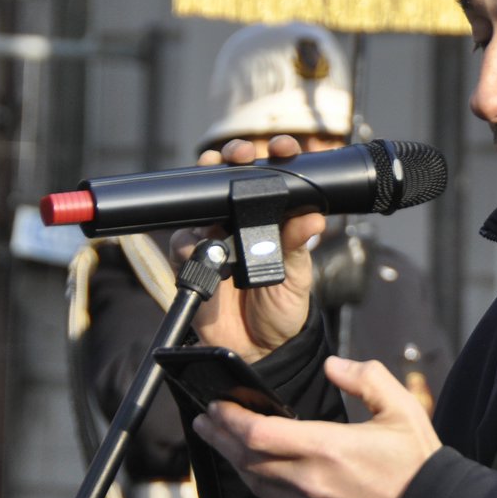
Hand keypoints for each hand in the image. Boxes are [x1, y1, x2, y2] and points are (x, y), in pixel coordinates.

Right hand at [173, 135, 325, 362]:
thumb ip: (298, 245)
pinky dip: (190, 240)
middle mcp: (240, 222)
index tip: (282, 149)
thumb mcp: (297, 275)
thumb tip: (313, 217)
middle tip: (241, 154)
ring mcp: (213, 239)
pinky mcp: (190, 260)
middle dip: (231, 157)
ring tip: (218, 179)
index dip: (275, 158)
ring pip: (202, 202)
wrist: (259, 348)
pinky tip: (202, 242)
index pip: (272, 179)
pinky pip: (183, 242)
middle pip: (229, 178)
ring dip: (208, 187)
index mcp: (272, 220)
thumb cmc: (282, 308)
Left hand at [192, 356, 441, 497]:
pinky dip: (259, 482)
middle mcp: (310, 483)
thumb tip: (332, 366)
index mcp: (328, 449)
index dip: (230, 418)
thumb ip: (367, 379)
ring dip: (234, 461)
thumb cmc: (419, 466)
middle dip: (220, 437)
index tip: (217, 404)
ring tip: (220, 441)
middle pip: (246, 460)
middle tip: (205, 420)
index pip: (258, 434)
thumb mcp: (403, 410)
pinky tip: (256, 470)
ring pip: (256, 484)